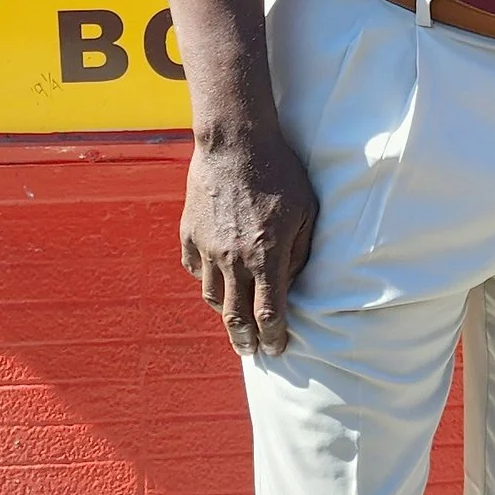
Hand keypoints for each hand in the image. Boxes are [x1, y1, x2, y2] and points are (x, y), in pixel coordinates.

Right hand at [181, 121, 316, 358]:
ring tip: (235, 321)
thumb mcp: (306, 211)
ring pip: (213, 296)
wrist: (235, 142)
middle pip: (235, 316)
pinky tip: (216, 282)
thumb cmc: (280, 173)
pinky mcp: (189, 233)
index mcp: (266, 255)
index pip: (268, 313)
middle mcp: (233, 258)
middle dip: (245, 340)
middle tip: (251, 352)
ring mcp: (207, 247)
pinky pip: (195, 269)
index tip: (277, 350)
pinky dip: (206, 280)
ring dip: (225, 313)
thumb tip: (290, 282)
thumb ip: (300, 252)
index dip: (273, 337)